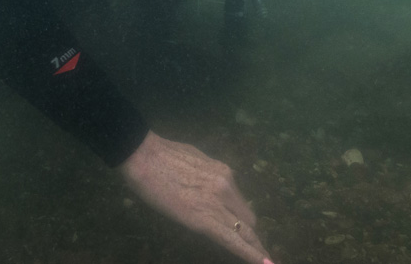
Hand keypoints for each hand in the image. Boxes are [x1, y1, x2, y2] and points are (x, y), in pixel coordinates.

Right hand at [119, 130, 272, 263]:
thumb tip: (209, 189)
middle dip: (250, 236)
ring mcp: (217, 204)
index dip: (246, 221)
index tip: (253, 232)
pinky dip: (249, 254)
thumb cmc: (161, 157)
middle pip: (247, 219)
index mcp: (223, 173)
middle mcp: (226, 187)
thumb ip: (208, 178)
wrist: (144, 156)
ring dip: (254, 248)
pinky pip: (232, 240)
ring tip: (266, 262)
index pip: (241, 204)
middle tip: (255, 250)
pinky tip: (263, 263)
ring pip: (245, 232)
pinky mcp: (205, 220)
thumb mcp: (195, 162)